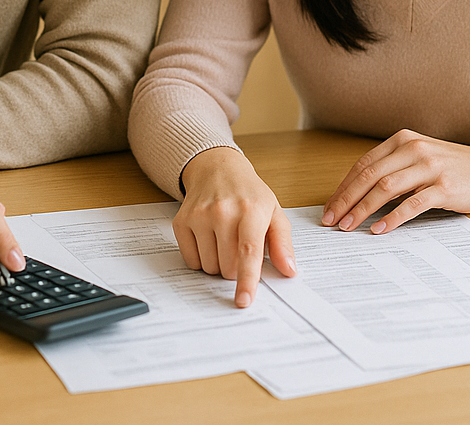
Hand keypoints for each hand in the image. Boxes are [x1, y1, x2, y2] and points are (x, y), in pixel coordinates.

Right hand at [175, 146, 295, 307]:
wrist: (217, 168)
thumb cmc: (249, 194)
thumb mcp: (274, 212)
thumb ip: (282, 243)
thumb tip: (289, 270)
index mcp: (251, 209)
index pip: (248, 251)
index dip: (247, 279)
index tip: (244, 300)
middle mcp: (222, 211)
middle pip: (228, 267)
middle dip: (237, 267)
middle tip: (239, 245)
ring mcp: (199, 215)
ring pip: (209, 267)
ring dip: (219, 263)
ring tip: (224, 240)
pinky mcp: (181, 221)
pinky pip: (191, 261)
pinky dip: (201, 257)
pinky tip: (208, 238)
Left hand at [322, 129, 469, 233]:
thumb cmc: (451, 167)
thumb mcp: (418, 159)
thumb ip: (392, 168)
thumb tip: (356, 194)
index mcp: (402, 141)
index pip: (363, 165)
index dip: (343, 187)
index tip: (330, 207)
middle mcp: (413, 149)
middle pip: (369, 176)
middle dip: (346, 199)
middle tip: (331, 220)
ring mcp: (429, 167)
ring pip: (386, 188)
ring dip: (363, 209)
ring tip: (348, 226)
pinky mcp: (445, 187)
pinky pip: (413, 203)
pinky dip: (393, 217)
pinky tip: (379, 228)